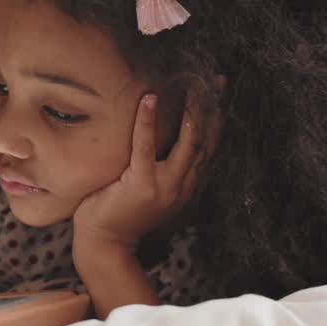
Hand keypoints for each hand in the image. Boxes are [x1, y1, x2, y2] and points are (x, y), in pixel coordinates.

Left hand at [74, 85, 220, 249]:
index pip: (210, 146)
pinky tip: (149, 99)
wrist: (106, 245)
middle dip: (213, 108)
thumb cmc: (122, 213)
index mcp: (188, 185)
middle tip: (215, 80)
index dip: (218, 118)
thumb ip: (163, 170)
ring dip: (191, 110)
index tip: (220, 91)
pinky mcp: (141, 184)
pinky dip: (148, 121)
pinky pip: (145, 147)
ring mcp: (165, 186)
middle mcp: (184, 185)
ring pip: (187, 142)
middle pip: (206, 140)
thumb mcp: (152, 190)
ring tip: (191, 84)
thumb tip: (161, 140)